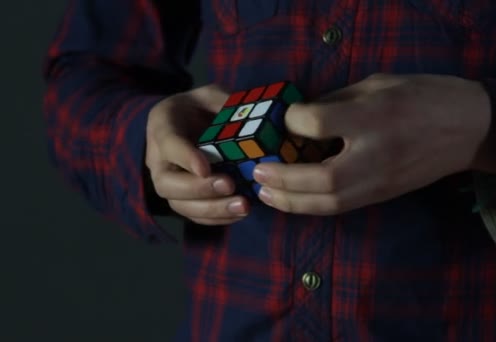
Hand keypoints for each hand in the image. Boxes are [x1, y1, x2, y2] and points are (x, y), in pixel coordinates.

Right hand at [145, 84, 249, 224]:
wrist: (185, 124)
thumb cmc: (197, 108)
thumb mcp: (210, 95)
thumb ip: (225, 102)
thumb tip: (250, 116)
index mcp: (163, 125)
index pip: (168, 144)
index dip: (185, 157)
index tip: (206, 168)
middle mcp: (158, 158)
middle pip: (167, 183)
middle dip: (198, 189)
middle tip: (229, 185)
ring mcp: (168, 181)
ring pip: (179, 204)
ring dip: (211, 209)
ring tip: (242, 205)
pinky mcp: (181, 198)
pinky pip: (193, 215)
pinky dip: (216, 218)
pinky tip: (239, 213)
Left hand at [253, 73, 491, 214]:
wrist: (468, 129)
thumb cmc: (421, 96)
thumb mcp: (376, 85)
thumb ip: (336, 102)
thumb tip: (297, 118)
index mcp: (374, 117)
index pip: (319, 124)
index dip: (293, 121)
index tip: (284, 118)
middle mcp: (375, 155)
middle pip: (321, 179)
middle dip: (282, 179)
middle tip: (257, 173)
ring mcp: (379, 181)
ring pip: (329, 203)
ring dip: (291, 201)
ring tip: (265, 193)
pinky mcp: (381, 195)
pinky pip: (340, 207)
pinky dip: (310, 206)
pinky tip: (290, 199)